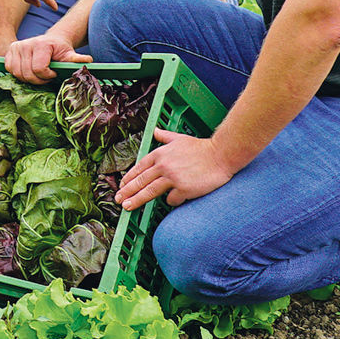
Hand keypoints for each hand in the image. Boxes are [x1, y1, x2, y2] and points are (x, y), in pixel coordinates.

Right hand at [4, 33, 89, 82]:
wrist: (51, 41)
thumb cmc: (60, 50)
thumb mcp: (69, 54)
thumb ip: (76, 59)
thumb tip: (88, 60)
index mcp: (41, 44)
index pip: (39, 69)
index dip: (47, 76)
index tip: (54, 73)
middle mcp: (26, 44)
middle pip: (27, 73)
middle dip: (38, 80)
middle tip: (46, 77)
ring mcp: (16, 47)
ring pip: (17, 73)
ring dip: (28, 78)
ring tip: (38, 74)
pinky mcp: (9, 50)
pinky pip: (9, 69)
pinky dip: (18, 74)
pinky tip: (28, 70)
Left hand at [115, 127, 235, 209]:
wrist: (221, 154)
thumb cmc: (201, 147)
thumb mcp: (180, 138)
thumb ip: (165, 137)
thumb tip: (155, 131)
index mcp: (160, 154)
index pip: (139, 168)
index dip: (128, 178)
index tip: (121, 186)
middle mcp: (163, 165)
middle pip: (140, 181)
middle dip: (127, 192)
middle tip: (118, 199)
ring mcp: (172, 177)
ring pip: (149, 192)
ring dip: (137, 200)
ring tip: (128, 207)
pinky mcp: (183, 188)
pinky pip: (172, 199)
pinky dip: (172, 201)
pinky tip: (176, 199)